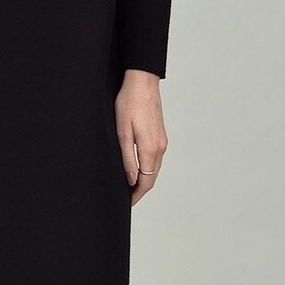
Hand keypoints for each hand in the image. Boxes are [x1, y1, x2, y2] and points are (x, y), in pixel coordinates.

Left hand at [115, 70, 167, 206]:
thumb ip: (127, 158)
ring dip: (145, 179)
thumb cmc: (129, 103)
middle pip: (152, 177)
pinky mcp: (161, 135)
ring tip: (130, 187)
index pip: (146, 181)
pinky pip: (155, 158)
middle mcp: (160, 147)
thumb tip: (131, 179)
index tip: (126, 203)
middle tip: (127, 199)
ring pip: (155, 168)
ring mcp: (162, 141)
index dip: (136, 195)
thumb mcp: (122, 131)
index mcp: (150, 148)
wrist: (142, 82)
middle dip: (141, 190)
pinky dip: (148, 168)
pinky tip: (138, 168)